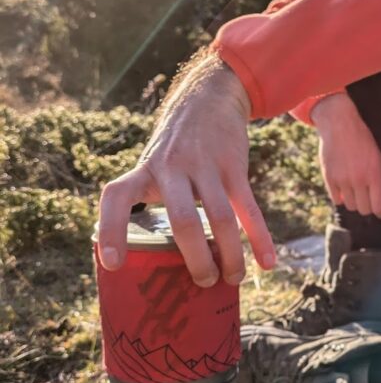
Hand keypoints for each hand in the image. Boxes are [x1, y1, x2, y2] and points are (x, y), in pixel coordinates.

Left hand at [97, 53, 274, 286]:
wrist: (208, 99)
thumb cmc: (175, 149)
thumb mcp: (152, 165)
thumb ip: (149, 201)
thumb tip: (148, 259)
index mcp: (145, 171)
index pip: (117, 198)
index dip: (111, 231)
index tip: (112, 264)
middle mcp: (172, 167)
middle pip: (183, 221)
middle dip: (195, 259)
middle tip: (203, 283)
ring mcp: (206, 166)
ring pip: (221, 218)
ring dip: (230, 255)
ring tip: (232, 279)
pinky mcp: (234, 166)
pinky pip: (249, 209)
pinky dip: (260, 238)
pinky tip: (267, 263)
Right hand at [312, 93, 380, 218]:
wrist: (340, 125)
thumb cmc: (362, 140)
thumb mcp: (377, 159)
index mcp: (374, 175)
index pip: (379, 206)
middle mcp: (358, 179)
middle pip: (364, 209)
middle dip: (368, 206)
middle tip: (368, 198)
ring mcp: (342, 180)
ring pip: (350, 206)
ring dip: (354, 201)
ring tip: (356, 191)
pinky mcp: (329, 178)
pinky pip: (336, 200)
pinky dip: (341, 197)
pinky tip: (345, 189)